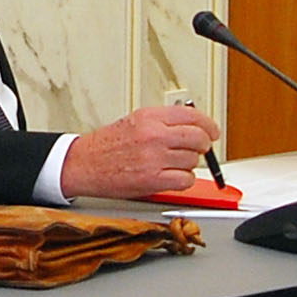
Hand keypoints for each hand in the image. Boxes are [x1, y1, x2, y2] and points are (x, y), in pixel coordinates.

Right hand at [61, 102, 218, 199]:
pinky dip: (183, 180)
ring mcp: (154, 158)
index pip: (193, 116)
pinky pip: (185, 180)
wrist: (84, 164)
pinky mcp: (153, 179)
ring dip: (188, 164)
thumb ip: (164, 121)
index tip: (212, 132)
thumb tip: (193, 125)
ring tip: (172, 163)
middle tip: (199, 149)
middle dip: (203, 145)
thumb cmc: (107, 145)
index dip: (209, 125)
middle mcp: (154, 135)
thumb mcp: (136, 121)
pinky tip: (172, 176)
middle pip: (199, 138)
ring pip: (193, 160)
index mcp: (150, 117)